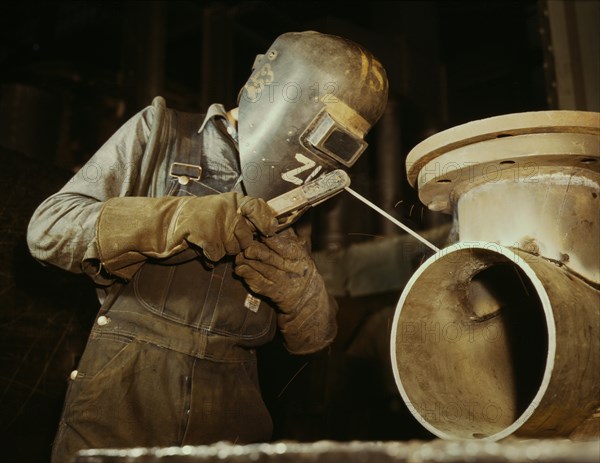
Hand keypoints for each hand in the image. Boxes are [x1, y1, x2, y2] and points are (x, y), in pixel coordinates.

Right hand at [96, 192, 277, 278]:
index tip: (269, 232)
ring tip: (209, 241)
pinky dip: (210, 257)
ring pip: (233, 248)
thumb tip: (272, 227)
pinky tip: (202, 248)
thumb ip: (244, 217)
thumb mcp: (223, 213)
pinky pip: (218, 255)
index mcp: (234, 200)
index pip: (257, 207)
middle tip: (222, 240)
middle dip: (237, 246)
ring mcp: (216, 220)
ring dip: (223, 251)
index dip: (266, 221)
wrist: (167, 223)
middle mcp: (227, 207)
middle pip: (247, 238)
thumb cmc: (199, 221)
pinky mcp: (204, 233)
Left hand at [234, 228, 314, 311]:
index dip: (270, 240)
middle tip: (243, 243)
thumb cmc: (298, 265)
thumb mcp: (299, 247)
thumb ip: (287, 233)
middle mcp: (291, 269)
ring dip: (247, 261)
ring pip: (261, 269)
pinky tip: (239, 268)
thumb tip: (273, 217)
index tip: (258, 232)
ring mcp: (281, 281)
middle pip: (269, 258)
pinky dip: (246, 274)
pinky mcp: (271, 292)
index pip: (284, 246)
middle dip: (255, 250)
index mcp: (298, 255)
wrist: (305, 294)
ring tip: (238, 254)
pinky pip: (256, 282)